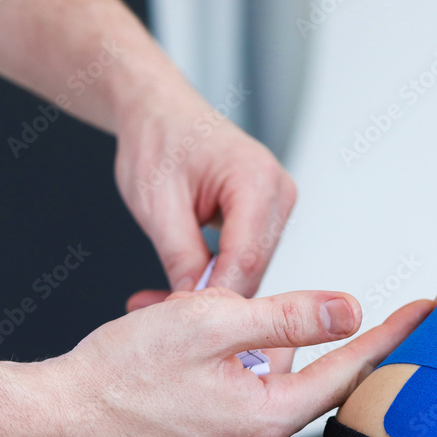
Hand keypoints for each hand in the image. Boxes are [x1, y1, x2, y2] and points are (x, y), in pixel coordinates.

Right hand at [31, 289, 432, 436]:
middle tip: (210, 308)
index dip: (389, 336)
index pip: (348, 370)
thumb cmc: (117, 375)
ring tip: (174, 327)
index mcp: (268, 417)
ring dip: (229, 342)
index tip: (423, 314)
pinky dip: (213, 365)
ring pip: (258, 375)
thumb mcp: (212, 321)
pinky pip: (232, 395)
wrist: (52, 420)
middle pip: (294, 367)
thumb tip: (349, 310)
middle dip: (262, 328)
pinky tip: (173, 353)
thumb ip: (290, 316)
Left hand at [114, 92, 295, 309]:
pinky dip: (220, 272)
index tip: (186, 324)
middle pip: (255, 267)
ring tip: (168, 297)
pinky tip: (190, 280)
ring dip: (216, 287)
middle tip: (167, 316)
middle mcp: (278, 190)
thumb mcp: (157, 204)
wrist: (160, 112)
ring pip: (253, 267)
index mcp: (255, 178)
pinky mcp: (269, 214)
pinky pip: (250, 256)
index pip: (246, 257)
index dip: (218, 297)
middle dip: (214, 296)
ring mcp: (279, 203)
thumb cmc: (159, 139)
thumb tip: (194, 307)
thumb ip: (181, 258)